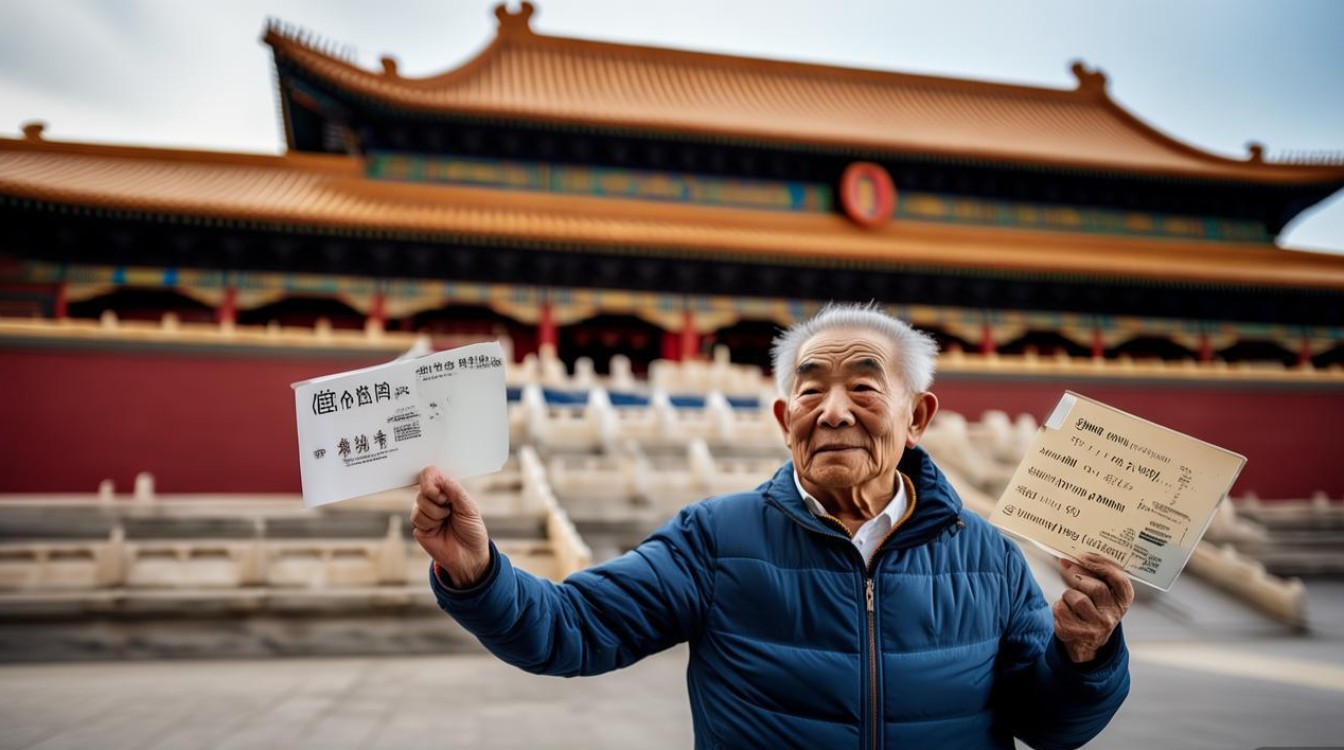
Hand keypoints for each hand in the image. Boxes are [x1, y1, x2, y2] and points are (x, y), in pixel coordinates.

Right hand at [410, 466, 491, 587]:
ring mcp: (426, 513)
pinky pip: (417, 517)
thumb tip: (441, 479)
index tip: (437, 488)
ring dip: (436, 513)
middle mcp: (435, 500)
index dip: (430, 477)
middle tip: (448, 508)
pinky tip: (437, 528)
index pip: (432, 474)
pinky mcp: (420, 527)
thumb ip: (456, 491)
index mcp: (448, 491)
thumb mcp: (469, 508)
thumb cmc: (472, 531)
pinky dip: (430, 522)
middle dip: (436, 498)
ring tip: (446, 520)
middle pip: (423, 488)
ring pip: (419, 502)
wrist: (469, 556)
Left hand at [1052, 553, 1133, 662]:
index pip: (1120, 581)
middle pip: (1095, 587)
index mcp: (1122, 602)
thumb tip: (1066, 561)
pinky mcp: (1077, 633)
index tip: (1085, 556)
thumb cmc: (1092, 611)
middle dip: (1079, 578)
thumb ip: (1090, 575)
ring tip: (1072, 603)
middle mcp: (1112, 616)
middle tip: (1073, 577)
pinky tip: (1066, 613)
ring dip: (1068, 595)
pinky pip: (1061, 609)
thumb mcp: (1100, 594)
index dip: (1104, 566)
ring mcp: (1096, 628)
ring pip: (1075, 597)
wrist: (1085, 643)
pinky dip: (1058, 606)